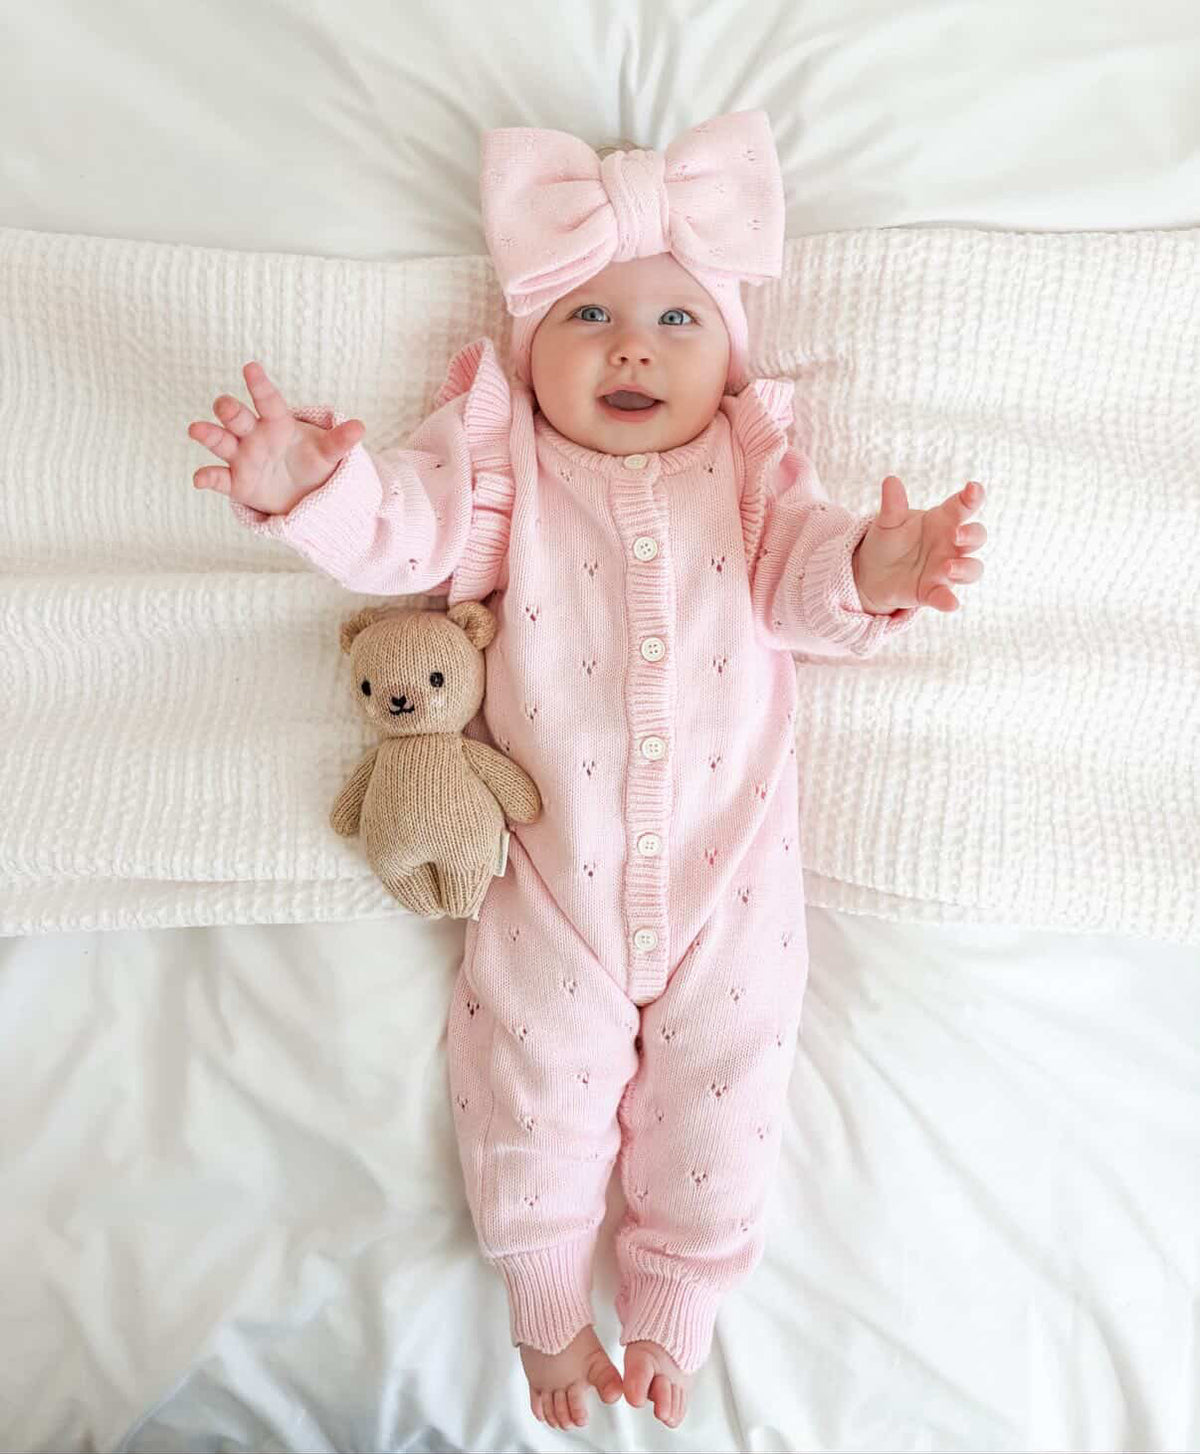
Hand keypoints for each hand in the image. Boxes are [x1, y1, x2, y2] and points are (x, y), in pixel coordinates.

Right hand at [187, 360, 364, 514]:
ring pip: (221, 442)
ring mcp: (242, 457)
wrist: (304, 494)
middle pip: (238, 417)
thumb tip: (360, 427)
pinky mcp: (236, 482)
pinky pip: (218, 478)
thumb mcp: (329, 454)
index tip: (251, 367)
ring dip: (208, 434)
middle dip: (229, 410)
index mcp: (278, 423)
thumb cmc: (313, 464)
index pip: (268, 400)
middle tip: (224, 406)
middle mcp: (255, 436)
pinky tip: (198, 480)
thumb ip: (340, 442)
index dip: (260, 384)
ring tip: (196, 429)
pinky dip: (207, 477)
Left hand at [852, 476, 987, 613]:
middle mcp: (950, 544)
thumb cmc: (888, 541)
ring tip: (947, 567)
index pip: (963, 506)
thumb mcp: (887, 522)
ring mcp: (945, 569)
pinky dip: (949, 601)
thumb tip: (890, 480)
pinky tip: (950, 604)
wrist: (871, 572)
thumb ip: (892, 504)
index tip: (973, 489)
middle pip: (976, 537)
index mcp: (942, 520)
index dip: (972, 498)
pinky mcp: (933, 591)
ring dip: (965, 568)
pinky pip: (946, 597)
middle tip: (956, 535)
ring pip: (972, 568)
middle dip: (972, 535)